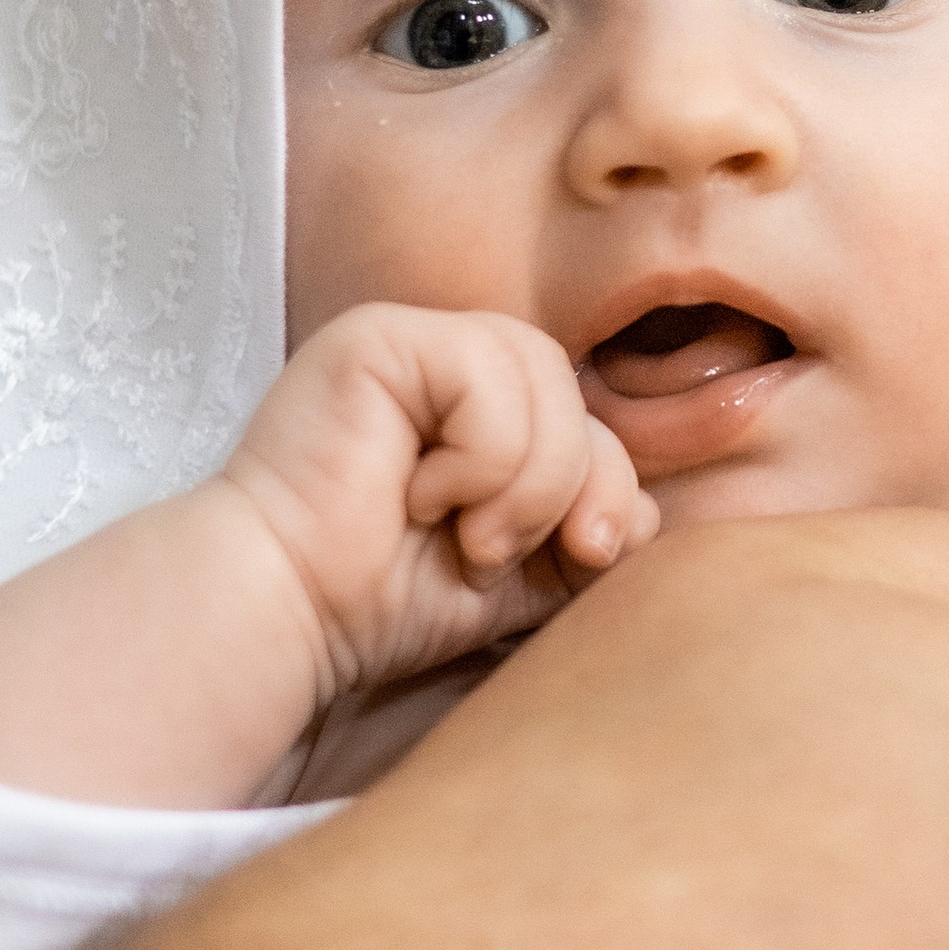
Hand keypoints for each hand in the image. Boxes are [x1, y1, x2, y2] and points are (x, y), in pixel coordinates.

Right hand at [220, 300, 655, 695]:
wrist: (296, 614)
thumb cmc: (391, 599)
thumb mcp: (527, 572)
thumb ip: (592, 530)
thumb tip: (652, 515)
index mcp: (489, 406)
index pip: (597, 422)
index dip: (612, 491)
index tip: (578, 559)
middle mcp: (452, 360)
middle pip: (580, 397)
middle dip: (574, 488)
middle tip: (499, 553)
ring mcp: (415, 338)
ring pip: (546, 379)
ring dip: (524, 481)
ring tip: (461, 534)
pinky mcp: (378, 335)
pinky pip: (487, 373)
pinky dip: (476, 456)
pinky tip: (415, 495)